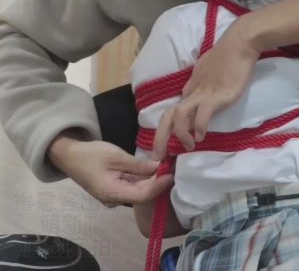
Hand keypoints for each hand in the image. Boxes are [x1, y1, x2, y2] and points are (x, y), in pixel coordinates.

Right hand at [48, 134, 173, 206]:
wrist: (69, 155)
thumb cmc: (90, 155)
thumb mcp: (116, 156)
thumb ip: (138, 165)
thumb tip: (160, 167)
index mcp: (112, 193)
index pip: (142, 195)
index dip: (159, 185)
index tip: (172, 173)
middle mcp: (114, 199)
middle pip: (142, 194)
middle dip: (159, 182)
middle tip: (174, 167)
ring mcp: (114, 196)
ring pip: (139, 190)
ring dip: (153, 180)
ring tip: (168, 167)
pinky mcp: (115, 189)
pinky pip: (133, 186)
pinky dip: (144, 178)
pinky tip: (156, 169)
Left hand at [152, 19, 259, 158]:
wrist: (239, 44)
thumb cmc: (229, 55)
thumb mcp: (210, 70)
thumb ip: (205, 83)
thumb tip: (204, 95)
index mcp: (192, 87)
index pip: (175, 110)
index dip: (168, 128)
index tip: (168, 144)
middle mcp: (193, 91)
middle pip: (169, 115)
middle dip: (160, 137)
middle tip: (159, 156)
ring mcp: (204, 94)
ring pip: (180, 116)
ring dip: (180, 134)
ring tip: (188, 147)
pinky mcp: (217, 96)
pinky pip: (202, 115)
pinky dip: (198, 127)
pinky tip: (201, 136)